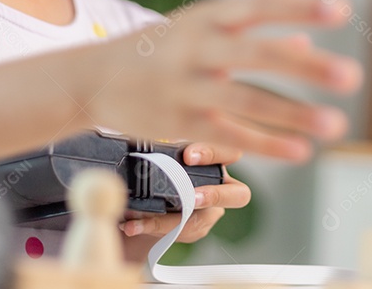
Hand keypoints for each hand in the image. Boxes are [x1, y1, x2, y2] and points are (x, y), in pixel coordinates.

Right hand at [87, 0, 362, 161]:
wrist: (92, 77)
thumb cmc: (160, 48)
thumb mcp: (201, 30)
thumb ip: (252, 35)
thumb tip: (307, 42)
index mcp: (208, 16)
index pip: (261, 6)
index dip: (301, 8)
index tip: (342, 12)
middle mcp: (198, 47)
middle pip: (257, 54)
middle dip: (306, 66)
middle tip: (352, 76)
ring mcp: (187, 86)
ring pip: (246, 101)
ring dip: (294, 114)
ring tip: (337, 125)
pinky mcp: (179, 122)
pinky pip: (228, 134)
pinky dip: (266, 144)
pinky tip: (300, 152)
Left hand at [120, 143, 248, 243]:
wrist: (148, 189)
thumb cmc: (162, 160)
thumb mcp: (163, 148)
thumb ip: (161, 144)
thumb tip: (136, 138)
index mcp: (217, 158)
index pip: (229, 152)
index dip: (212, 154)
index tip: (188, 156)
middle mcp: (221, 186)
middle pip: (239, 195)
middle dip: (214, 195)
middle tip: (191, 198)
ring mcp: (211, 211)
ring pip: (201, 220)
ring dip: (168, 221)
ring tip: (139, 218)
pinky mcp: (195, 229)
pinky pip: (178, 233)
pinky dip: (152, 227)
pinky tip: (132, 225)